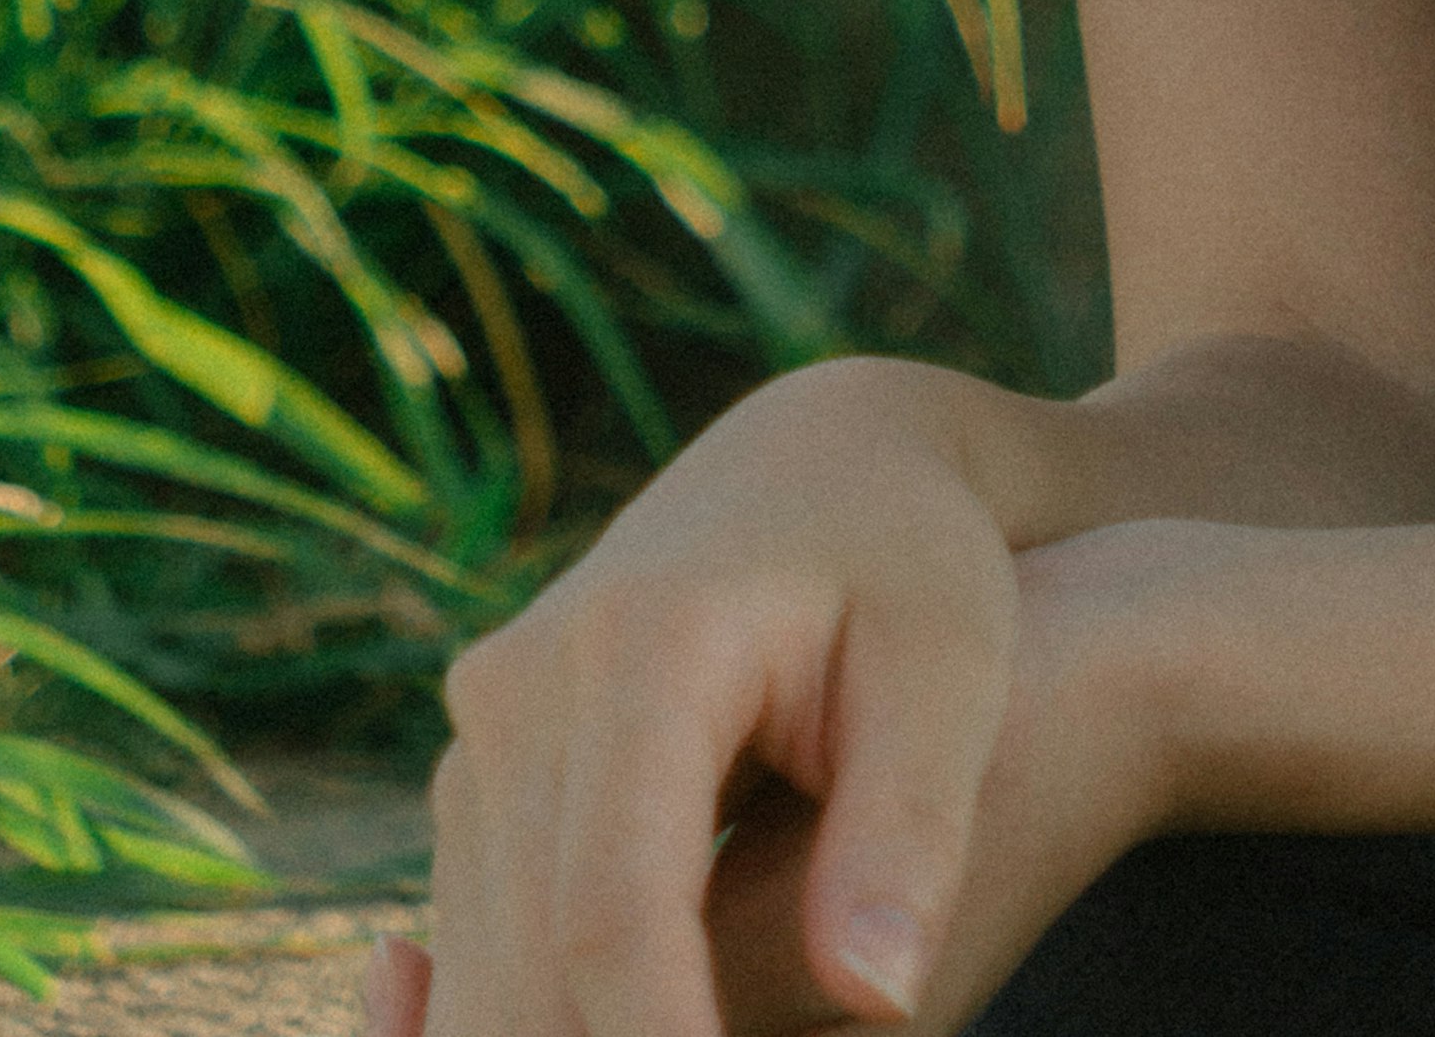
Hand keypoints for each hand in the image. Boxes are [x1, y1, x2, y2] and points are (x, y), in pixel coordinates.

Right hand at [370, 513, 1204, 1036]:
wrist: (819, 455)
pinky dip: (541, 1019)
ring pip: (492, 969)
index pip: (618, 910)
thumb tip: (877, 997)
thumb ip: (911, 825)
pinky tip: (647, 1031)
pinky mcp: (481, 765)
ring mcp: (485, 723)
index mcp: (644, 641)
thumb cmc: (912, 563)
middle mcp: (524, 679)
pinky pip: (488, 938)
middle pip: (530, 963)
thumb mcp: (953, 670)